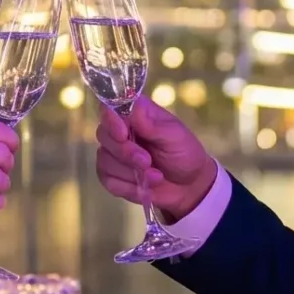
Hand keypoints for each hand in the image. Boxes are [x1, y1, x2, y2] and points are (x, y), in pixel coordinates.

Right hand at [95, 95, 216, 220]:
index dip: (111, 121)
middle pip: (104, 135)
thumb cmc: (184, 153)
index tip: (123, 135)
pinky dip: (128, 187)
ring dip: (131, 173)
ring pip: (104, 161)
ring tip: (156, 176)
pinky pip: (108, 181)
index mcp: (135, 114)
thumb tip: (132, 105)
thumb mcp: (175, 137)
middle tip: (148, 162)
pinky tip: (145, 187)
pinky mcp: (112, 176)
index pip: (110, 109)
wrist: (189, 186)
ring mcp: (114, 154)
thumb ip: (152, 124)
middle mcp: (120, 130)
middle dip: (125, 153)